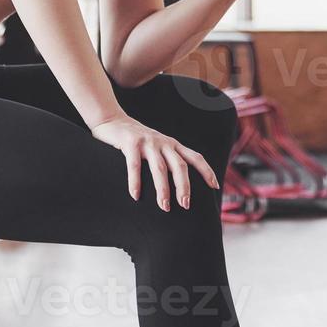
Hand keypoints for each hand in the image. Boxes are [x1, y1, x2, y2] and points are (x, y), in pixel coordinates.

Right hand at [89, 113, 220, 210]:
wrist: (112, 119)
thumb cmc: (136, 140)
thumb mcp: (156, 147)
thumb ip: (166, 160)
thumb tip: (177, 185)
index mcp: (172, 145)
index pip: (195, 157)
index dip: (206, 171)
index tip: (215, 187)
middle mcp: (163, 143)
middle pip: (180, 166)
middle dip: (184, 186)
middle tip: (185, 205)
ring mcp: (148, 142)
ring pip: (160, 168)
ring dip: (163, 189)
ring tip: (165, 206)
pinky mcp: (131, 143)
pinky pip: (134, 165)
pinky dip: (135, 181)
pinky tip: (135, 196)